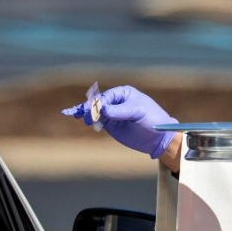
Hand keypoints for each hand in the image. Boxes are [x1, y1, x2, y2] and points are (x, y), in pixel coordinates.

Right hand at [62, 85, 177, 158]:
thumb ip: (120, 111)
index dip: (99, 104)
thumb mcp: (138, 112)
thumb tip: (103, 110)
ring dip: (84, 112)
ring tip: (73, 114)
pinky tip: (75, 116)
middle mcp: (116, 101)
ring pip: (95, 111)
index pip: (106, 97)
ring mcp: (112, 113)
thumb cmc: (152, 120)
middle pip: (97, 102)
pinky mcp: (110, 125)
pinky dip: (87, 118)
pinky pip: (96, 120)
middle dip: (88, 107)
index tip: (94, 112)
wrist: (158, 137)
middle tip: (81, 114)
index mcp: (124, 93)